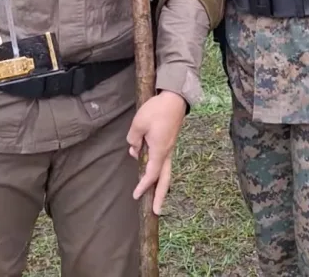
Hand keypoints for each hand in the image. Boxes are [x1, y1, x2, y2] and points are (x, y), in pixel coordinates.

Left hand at [127, 90, 186, 214]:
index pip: (151, 174)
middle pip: (165, 179)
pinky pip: (164, 161)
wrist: (175, 97)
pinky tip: (150, 168)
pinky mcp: (170, 141)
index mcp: (160, 150)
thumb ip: (133, 139)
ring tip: (155, 196)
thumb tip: (134, 148)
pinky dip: (159, 170)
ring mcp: (170, 147)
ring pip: (166, 171)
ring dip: (160, 184)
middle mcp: (167, 152)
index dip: (143, 186)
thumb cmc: (157, 110)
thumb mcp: (139, 123)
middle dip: (160, 196)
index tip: (136, 196)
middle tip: (157, 211)